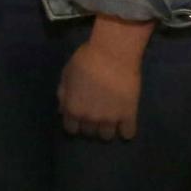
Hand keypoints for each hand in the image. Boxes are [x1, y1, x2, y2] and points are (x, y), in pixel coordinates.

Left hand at [58, 15, 154, 139]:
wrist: (113, 54)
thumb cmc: (86, 60)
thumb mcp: (67, 74)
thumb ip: (63, 94)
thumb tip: (62, 110)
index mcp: (73, 109)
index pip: (71, 129)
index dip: (74, 123)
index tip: (79, 116)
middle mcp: (90, 118)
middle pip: (89, 132)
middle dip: (90, 124)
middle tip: (95, 113)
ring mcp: (110, 119)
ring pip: (106, 136)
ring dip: (106, 128)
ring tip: (110, 118)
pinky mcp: (128, 115)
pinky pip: (128, 133)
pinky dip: (126, 131)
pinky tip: (125, 123)